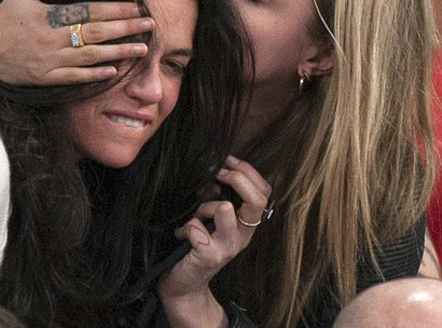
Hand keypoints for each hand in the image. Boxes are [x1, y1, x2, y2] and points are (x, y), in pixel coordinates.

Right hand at [0, 0, 152, 85]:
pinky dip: (94, 75)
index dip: (115, 10)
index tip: (136, 8)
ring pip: (91, 57)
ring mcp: (50, 60)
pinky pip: (74, 78)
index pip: (89, 11)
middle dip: (126, 29)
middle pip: (97, 33)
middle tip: (150, 25)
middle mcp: (53, 39)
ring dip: (118, 53)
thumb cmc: (3, 18)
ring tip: (142, 50)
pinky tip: (114, 71)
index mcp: (50, 16)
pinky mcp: (45, 78)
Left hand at [158, 156, 271, 327]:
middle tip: (215, 177)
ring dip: (205, 206)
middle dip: (235, 178)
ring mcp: (228, 247)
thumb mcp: (212, 219)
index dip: (247, 171)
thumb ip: (218, 197)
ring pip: (225, 209)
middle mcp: (243, 236)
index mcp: (246, 224)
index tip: (227, 161)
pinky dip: (186, 227)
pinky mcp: (209, 256)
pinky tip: (182, 235)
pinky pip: (197, 228)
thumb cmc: (197, 246)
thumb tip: (215, 170)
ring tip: (195, 217)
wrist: (185, 285)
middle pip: (257, 199)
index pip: (264, 191)